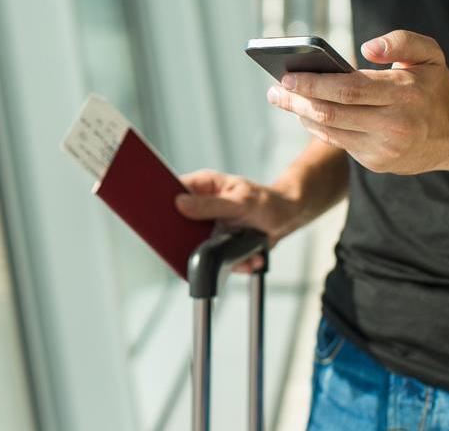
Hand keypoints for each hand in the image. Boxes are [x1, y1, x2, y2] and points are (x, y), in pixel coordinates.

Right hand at [174, 169, 305, 271]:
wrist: (287, 219)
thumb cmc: (267, 202)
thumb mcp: (240, 202)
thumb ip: (210, 205)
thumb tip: (180, 204)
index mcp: (203, 186)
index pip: (172, 191)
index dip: (163, 204)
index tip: (162, 218)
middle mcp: (201, 205)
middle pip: (178, 223)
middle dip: (190, 240)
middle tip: (207, 244)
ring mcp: (207, 226)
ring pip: (195, 246)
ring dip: (218, 255)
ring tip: (243, 251)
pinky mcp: (217, 244)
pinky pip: (214, 259)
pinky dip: (234, 263)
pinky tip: (251, 257)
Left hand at [267, 30, 448, 174]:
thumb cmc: (434, 86)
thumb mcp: (430, 53)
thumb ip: (401, 41)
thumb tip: (367, 48)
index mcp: (404, 94)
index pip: (347, 89)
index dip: (313, 84)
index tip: (287, 76)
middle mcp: (393, 124)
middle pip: (331, 112)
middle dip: (297, 101)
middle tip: (274, 90)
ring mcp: (383, 148)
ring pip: (330, 131)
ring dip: (301, 115)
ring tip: (283, 99)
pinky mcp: (376, 163)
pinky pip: (339, 143)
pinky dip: (318, 128)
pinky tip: (305, 114)